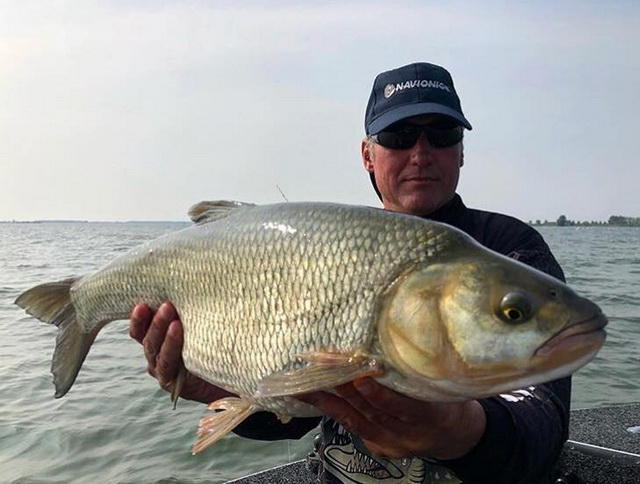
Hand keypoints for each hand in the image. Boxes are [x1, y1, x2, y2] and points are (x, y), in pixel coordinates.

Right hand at [129, 302, 233, 403]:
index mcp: (157, 341)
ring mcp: (164, 371)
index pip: (140, 331)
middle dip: (157, 323)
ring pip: (158, 353)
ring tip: (175, 322)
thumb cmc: (213, 344)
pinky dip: (173, 352)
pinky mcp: (175, 384)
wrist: (228, 374)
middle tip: (167, 306)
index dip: (138, 320)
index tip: (141, 305)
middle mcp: (157, 357)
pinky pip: (170, 366)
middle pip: (149, 340)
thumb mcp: (199, 325)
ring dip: (165, 336)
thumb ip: (189, 312)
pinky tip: (182, 342)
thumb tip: (190, 288)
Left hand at [297, 377, 485, 459]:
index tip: (362, 377)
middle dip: (345, 389)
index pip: (404, 408)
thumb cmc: (449, 400)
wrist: (456, 435)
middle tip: (322, 368)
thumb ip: (423, 373)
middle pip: (372, 412)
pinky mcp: (381, 447)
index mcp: (432, 417)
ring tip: (307, 385)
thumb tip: (397, 343)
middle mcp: (409, 434)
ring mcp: (393, 443)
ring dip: (330, 401)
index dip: (381, 394)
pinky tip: (316, 397)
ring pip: (357, 421)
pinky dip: (334, 410)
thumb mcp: (446, 386)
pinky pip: (354, 428)